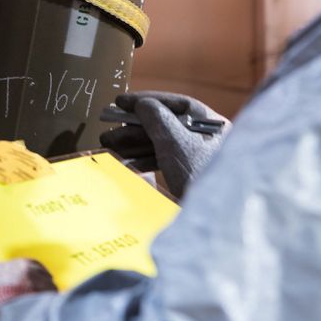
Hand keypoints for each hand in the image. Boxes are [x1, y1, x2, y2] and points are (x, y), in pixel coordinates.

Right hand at [98, 91, 229, 197]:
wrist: (212, 220)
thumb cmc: (199, 175)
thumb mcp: (175, 143)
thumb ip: (157, 119)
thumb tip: (143, 104)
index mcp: (212, 125)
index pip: (177, 104)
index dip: (147, 100)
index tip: (121, 101)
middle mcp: (207, 138)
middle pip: (166, 125)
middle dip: (134, 127)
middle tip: (108, 129)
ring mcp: (199, 158)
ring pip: (161, 144)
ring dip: (134, 144)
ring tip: (108, 145)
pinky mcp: (190, 176)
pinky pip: (164, 161)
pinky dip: (144, 160)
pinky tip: (127, 163)